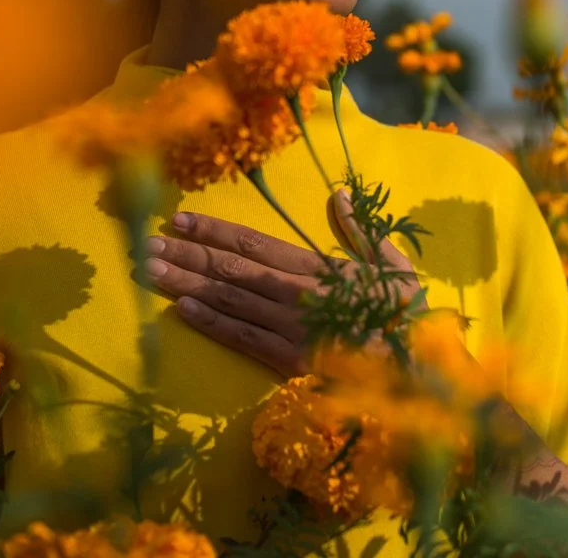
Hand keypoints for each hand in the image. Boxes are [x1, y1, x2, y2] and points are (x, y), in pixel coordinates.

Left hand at [144, 191, 424, 377]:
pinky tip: (182, 309)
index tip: (178, 219)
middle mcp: (296, 292)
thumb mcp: (393, 265)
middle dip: (185, 254)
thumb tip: (338, 194)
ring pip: (228, 300)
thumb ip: (360, 230)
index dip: (212, 230)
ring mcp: (290, 327)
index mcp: (318, 266)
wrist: (422, 373)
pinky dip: (211, 323)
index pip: (253, 243)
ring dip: (185, 283)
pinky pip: (243, 338)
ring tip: (149, 270)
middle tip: (145, 243)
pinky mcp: (290, 362)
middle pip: (230, 269)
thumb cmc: (407, 317)